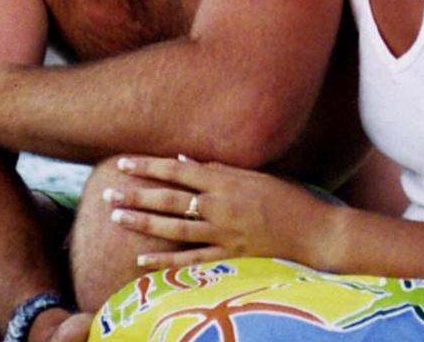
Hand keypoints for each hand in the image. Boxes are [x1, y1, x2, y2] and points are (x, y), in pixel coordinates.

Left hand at [106, 156, 333, 269]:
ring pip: (174, 228)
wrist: (316, 232)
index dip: (148, 166)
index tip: (123, 163)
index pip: (177, 171)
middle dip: (136, 195)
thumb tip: (183, 162)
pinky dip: (166, 261)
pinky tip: (142, 260)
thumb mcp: (254, 176)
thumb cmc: (288, 199)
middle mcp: (220, 205)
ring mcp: (224, 233)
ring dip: (143, 223)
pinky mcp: (230, 256)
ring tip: (116, 218)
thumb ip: (218, 169)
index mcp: (225, 181)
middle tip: (108, 193)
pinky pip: (191, 260)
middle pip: (169, 199)